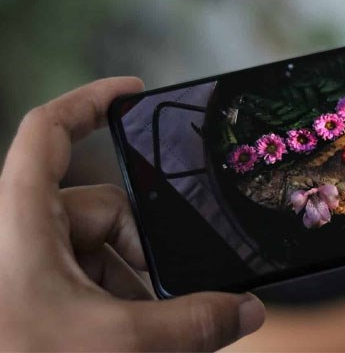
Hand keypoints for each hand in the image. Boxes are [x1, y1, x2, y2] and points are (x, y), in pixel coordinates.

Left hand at [0, 77, 264, 349]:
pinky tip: (124, 341)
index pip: (50, 130)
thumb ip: (191, 326)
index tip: (135, 92)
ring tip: (138, 339)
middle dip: (140, 252)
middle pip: (99, 208)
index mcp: (20, 219)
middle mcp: (20, 235)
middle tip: (163, 302)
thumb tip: (248, 312)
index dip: (92, 100)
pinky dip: (111, 306)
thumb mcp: (113, 345)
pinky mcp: (30, 299)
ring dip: (128, 289)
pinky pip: (83, 284)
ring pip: (95, 255)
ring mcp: (23, 268)